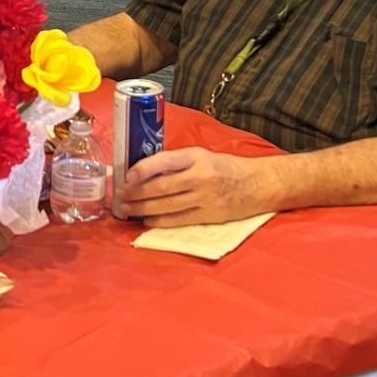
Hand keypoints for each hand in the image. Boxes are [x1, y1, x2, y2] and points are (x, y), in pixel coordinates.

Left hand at [117, 147, 274, 227]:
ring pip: (167, 205)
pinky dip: (160, 221)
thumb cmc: (225, 167)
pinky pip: (179, 220)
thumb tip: (142, 171)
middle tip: (118, 196)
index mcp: (197, 156)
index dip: (143, 169)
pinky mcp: (209, 216)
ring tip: (126, 210)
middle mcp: (200, 176)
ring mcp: (205, 198)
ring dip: (142, 209)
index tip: (126, 176)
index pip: (165, 160)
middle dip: (136, 193)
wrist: (258, 184)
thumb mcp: (201, 155)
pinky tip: (146, 221)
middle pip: (162, 187)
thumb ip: (176, 162)